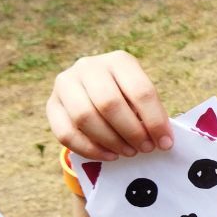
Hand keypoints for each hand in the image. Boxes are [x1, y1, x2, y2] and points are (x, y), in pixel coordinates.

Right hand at [46, 51, 172, 160]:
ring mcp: (65, 83)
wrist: (91, 90)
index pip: (140, 90)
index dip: (155, 120)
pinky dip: (90, 150)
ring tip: (129, 152)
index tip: (165, 143)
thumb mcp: (140, 96)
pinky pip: (66, 133)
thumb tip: (162, 141)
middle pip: (109, 103)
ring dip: (111, 141)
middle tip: (145, 148)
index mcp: (119, 60)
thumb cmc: (126, 96)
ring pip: (85, 118)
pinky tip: (109, 156)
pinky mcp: (52, 105)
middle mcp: (88, 66)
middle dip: (131, 132)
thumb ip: (149, 113)